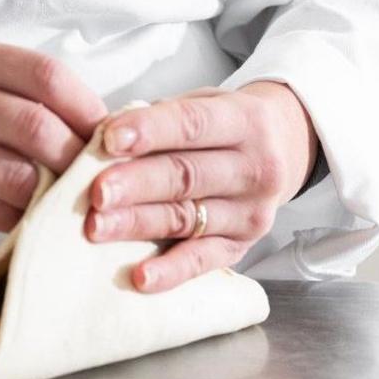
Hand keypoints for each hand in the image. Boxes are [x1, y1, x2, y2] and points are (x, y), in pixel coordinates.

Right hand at [0, 31, 109, 230]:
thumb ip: (5, 86)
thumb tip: (85, 120)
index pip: (45, 74)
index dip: (88, 107)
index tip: (109, 135)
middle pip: (37, 126)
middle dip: (77, 159)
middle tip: (97, 179)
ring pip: (16, 175)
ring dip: (52, 198)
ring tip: (67, 206)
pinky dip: (18, 223)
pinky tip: (28, 224)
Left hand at [84, 81, 319, 292]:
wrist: (282, 148)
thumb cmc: (223, 123)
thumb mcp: (202, 102)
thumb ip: (160, 116)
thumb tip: (105, 133)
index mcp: (245, 120)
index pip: (193, 124)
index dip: (150, 130)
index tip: (109, 138)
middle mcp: (256, 168)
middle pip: (188, 175)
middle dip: (137, 183)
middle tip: (96, 192)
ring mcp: (252, 213)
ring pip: (188, 217)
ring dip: (139, 224)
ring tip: (98, 227)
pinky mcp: (243, 247)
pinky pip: (204, 261)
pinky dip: (171, 271)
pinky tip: (140, 275)